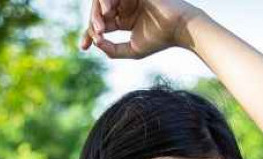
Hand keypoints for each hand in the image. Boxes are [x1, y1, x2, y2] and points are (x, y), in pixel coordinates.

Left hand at [80, 0, 205, 58]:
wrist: (179, 28)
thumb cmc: (160, 39)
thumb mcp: (132, 50)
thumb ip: (113, 50)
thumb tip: (95, 43)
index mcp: (123, 19)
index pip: (101, 24)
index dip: (89, 34)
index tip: (83, 47)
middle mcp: (123, 6)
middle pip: (98, 11)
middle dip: (93, 23)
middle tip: (97, 34)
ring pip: (102, 1)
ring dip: (98, 13)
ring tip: (102, 27)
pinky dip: (108, 0)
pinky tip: (110, 12)